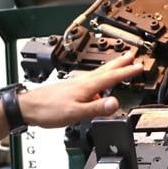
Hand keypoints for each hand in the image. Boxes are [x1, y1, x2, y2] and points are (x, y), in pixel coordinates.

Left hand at [18, 52, 143, 128]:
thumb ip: (96, 109)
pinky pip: (90, 80)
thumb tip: (115, 103)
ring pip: (98, 74)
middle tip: (132, 56)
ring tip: (120, 64)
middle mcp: (82, 82)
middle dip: (120, 63)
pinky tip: (97, 85)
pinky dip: (99, 79)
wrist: (28, 108)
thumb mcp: (75, 113)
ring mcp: (76, 84)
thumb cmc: (48, 110)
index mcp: (86, 87)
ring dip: (111, 68)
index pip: (111, 77)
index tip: (140, 66)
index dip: (127, 72)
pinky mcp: (70, 88)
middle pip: (106, 70)